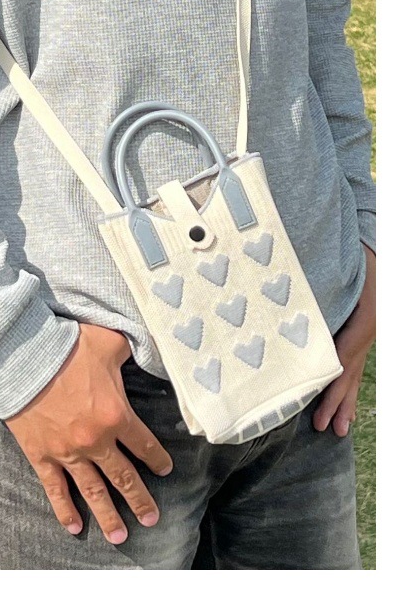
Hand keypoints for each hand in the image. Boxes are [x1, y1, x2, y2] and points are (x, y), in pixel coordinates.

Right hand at [4, 322, 172, 544]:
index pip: (145, 445)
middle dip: (140, 501)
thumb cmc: (68, 346)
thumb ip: (130, 349)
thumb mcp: (108, 341)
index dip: (157, 459)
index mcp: (117, 416)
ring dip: (108, 516)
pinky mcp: (42, 456)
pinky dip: (65, 510)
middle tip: (151, 519)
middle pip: (124, 478)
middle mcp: (96, 442)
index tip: (164, 470)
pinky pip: (55, 489)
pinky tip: (74, 527)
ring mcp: (68, 453)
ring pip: (93, 492)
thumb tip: (148, 343)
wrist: (22, 356)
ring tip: (120, 537)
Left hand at [313, 244, 375, 435]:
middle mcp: (369, 328)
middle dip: (338, 401)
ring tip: (339, 426)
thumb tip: (294, 318)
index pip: (344, 361)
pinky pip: (356, 358)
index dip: (331, 388)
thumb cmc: (353, 254)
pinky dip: (349, 379)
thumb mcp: (341, 276)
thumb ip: (322, 297)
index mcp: (364, 321)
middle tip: (328, 428)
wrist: (374, 240)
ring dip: (345, 398)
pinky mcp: (364, 326)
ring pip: (355, 369)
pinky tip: (345, 396)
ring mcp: (369, 328)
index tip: (320, 410)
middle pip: (351, 371)